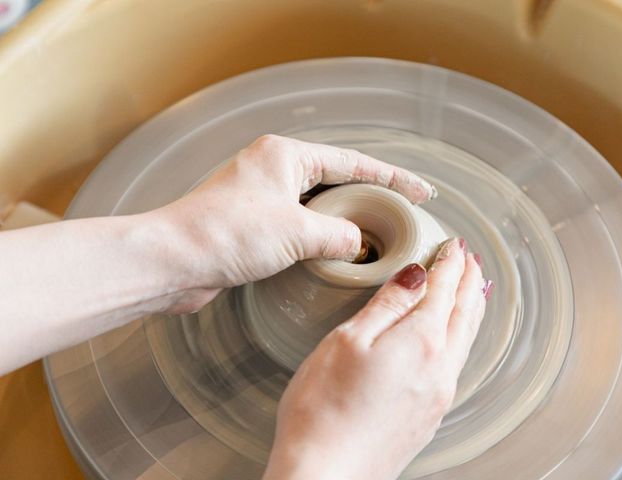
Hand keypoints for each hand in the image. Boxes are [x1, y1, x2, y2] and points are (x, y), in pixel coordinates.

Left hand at [160, 134, 435, 309]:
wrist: (171, 262)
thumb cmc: (224, 234)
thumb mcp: (296, 231)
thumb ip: (339, 236)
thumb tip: (358, 243)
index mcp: (286, 155)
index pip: (353, 163)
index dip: (392, 178)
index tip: (420, 191)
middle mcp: (273, 169)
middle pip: (338, 179)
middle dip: (372, 195)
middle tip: (405, 211)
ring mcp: (261, 196)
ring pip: (319, 204)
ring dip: (347, 218)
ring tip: (379, 232)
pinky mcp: (252, 224)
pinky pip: (300, 225)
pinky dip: (322, 237)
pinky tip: (337, 252)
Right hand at [263, 238, 493, 479]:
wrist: (327, 477)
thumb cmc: (324, 410)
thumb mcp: (348, 342)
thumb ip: (386, 306)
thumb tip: (416, 275)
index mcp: (421, 342)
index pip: (444, 289)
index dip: (451, 263)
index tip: (455, 245)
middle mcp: (440, 368)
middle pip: (465, 314)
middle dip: (470, 282)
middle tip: (471, 260)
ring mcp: (438, 395)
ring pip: (465, 340)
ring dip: (471, 309)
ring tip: (473, 291)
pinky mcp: (429, 416)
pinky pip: (456, 363)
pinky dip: (461, 337)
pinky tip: (452, 339)